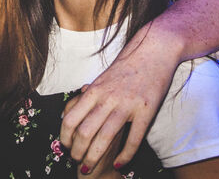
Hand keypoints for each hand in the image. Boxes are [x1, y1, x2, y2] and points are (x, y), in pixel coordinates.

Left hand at [60, 23, 179, 172]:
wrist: (154, 51)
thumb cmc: (126, 67)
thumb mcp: (101, 79)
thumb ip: (88, 96)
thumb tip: (71, 111)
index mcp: (94, 90)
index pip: (70, 119)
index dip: (64, 137)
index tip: (64, 147)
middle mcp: (107, 98)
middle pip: (84, 132)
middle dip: (77, 151)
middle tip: (76, 161)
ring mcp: (127, 105)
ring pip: (104, 137)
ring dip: (93, 156)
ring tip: (89, 167)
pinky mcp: (146, 111)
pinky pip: (133, 139)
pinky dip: (125, 155)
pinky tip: (118, 164)